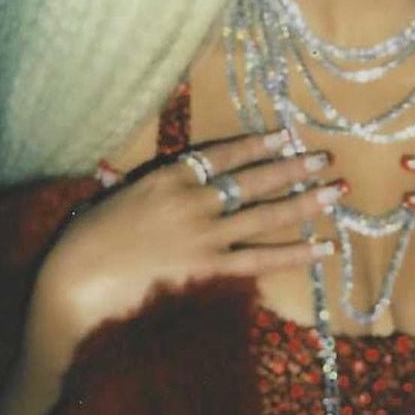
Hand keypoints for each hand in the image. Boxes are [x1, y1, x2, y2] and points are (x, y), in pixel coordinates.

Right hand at [35, 132, 345, 346]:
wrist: (77, 279)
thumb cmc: (87, 241)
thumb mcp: (118, 199)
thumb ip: (149, 189)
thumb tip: (168, 183)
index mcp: (168, 177)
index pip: (222, 155)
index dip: (257, 144)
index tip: (284, 135)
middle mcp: (194, 200)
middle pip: (254, 179)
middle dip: (292, 167)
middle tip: (324, 157)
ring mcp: (205, 235)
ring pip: (267, 214)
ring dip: (306, 201)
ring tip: (337, 190)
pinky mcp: (210, 268)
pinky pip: (262, 259)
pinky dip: (296, 253)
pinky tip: (324, 248)